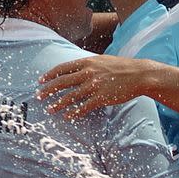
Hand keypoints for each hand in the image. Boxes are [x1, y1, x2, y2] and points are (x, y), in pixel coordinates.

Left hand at [37, 55, 155, 118]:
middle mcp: (88, 73)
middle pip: (62, 82)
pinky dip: (74, 112)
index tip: (40, 81)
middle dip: (48, 90)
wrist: (139, 74)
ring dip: (58, 104)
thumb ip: (89, 64)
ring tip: (50, 110)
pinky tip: (68, 116)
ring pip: (70, 96)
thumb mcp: (103, 60)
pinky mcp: (102, 98)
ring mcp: (94, 86)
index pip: (62, 68)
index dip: (49, 75)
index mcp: (87, 62)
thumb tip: (76, 69)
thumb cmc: (122, 67)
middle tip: (39, 96)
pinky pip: (84, 107)